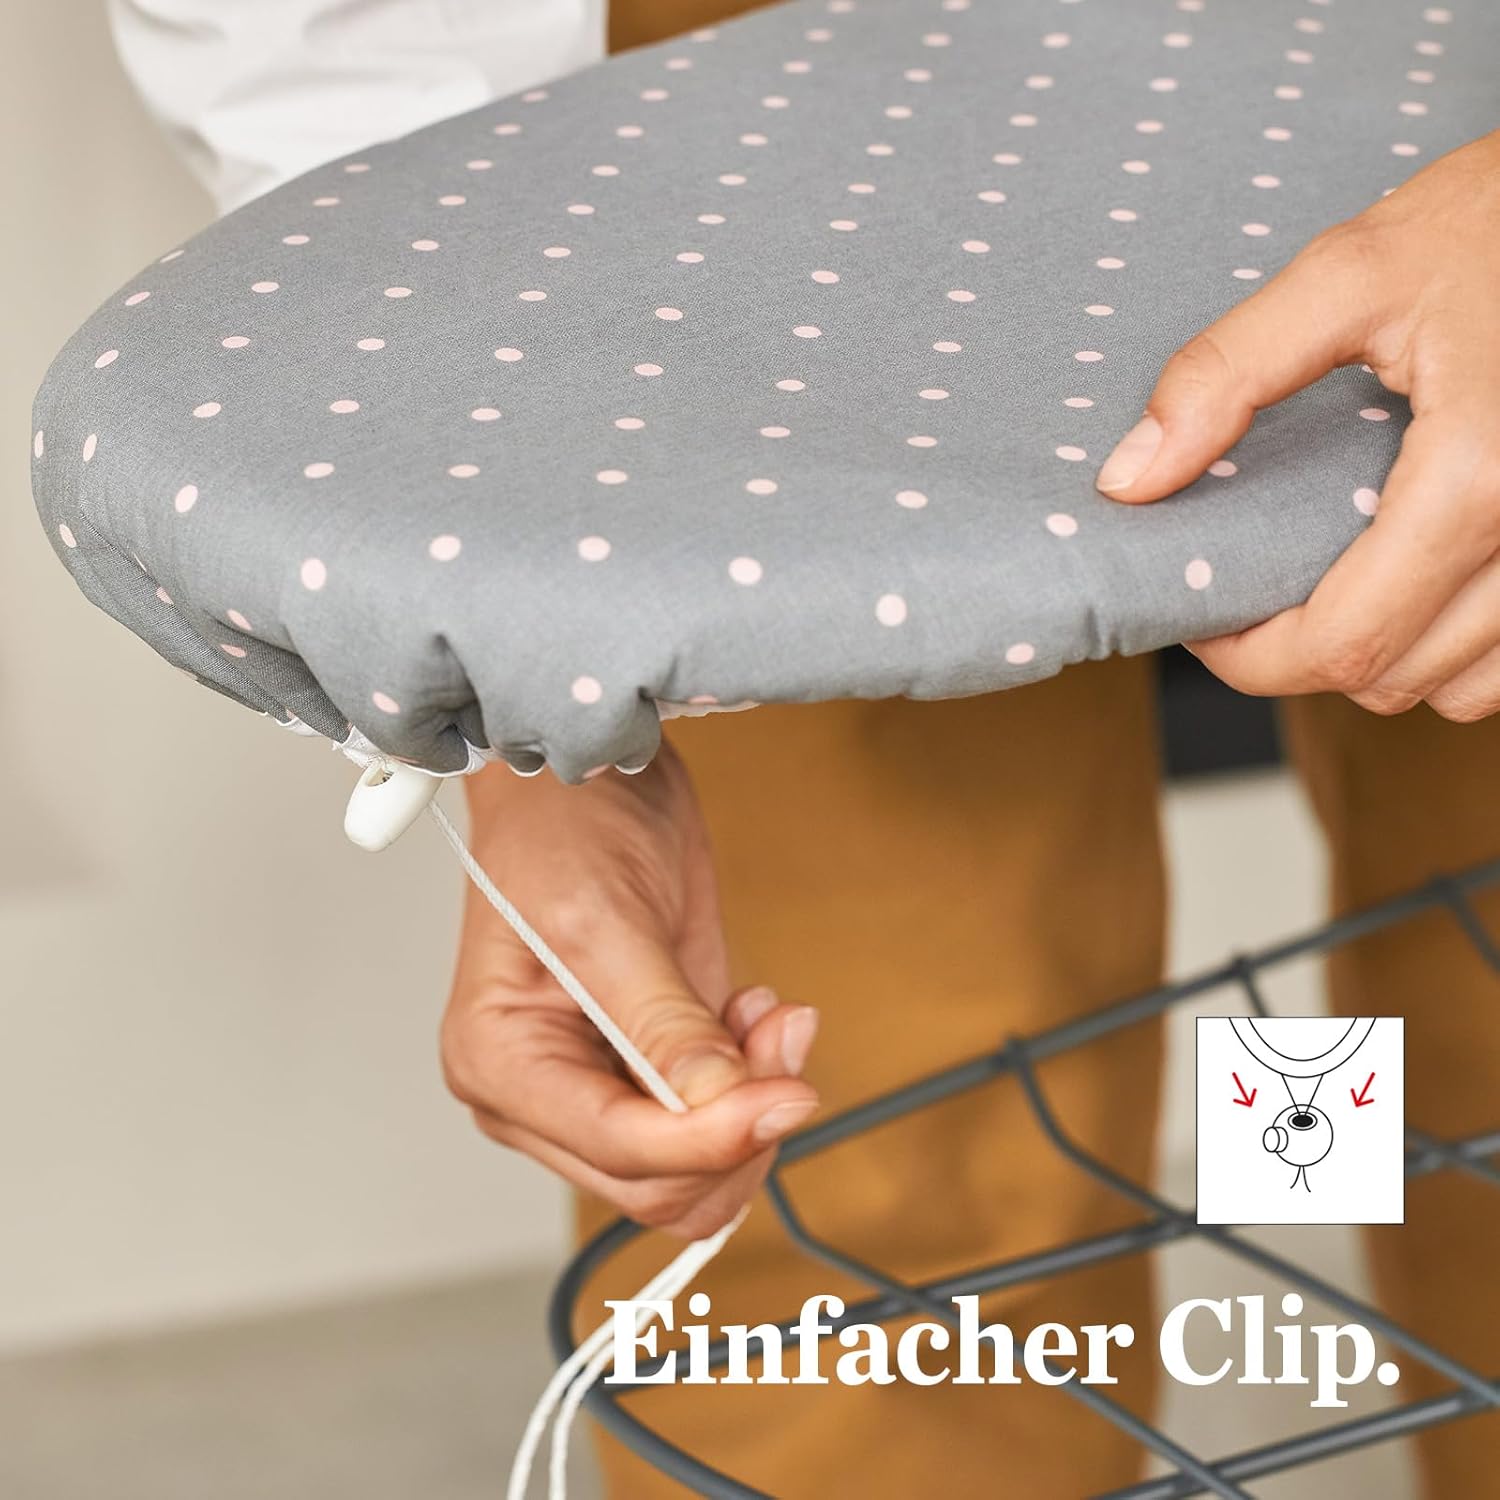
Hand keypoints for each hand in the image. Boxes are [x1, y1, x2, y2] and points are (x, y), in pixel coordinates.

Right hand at [441, 746, 818, 1238]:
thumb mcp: (608, 922)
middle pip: (658, 1183)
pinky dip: (754, 1081)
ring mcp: (599, 1084)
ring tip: (772, 1018)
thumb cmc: (563, 827)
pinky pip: (715, 1120)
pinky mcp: (651, 1066)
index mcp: (501, 1065)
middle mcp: (543, 1094)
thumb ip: (664, 1026)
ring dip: (753, 1104)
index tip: (787, 1092)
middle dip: (737, 1123)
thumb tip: (725, 1108)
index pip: (618, 1150)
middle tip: (783, 1039)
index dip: (711, 1138)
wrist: (591, 777)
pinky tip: (754, 1013)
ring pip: (696, 1166)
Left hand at [1097, 130, 1499, 721]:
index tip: (1204, 618)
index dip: (1249, 658)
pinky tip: (1416, 581)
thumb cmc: (1497, 221)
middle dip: (1303, 654)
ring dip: (1384, 656)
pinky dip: (1456, 647)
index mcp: (1480, 476)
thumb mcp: (1351, 271)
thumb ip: (1229, 372)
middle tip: (1255, 592)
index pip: (1342, 644)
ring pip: (1459, 688)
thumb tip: (1130, 478)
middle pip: (1392, 678)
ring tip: (1337, 581)